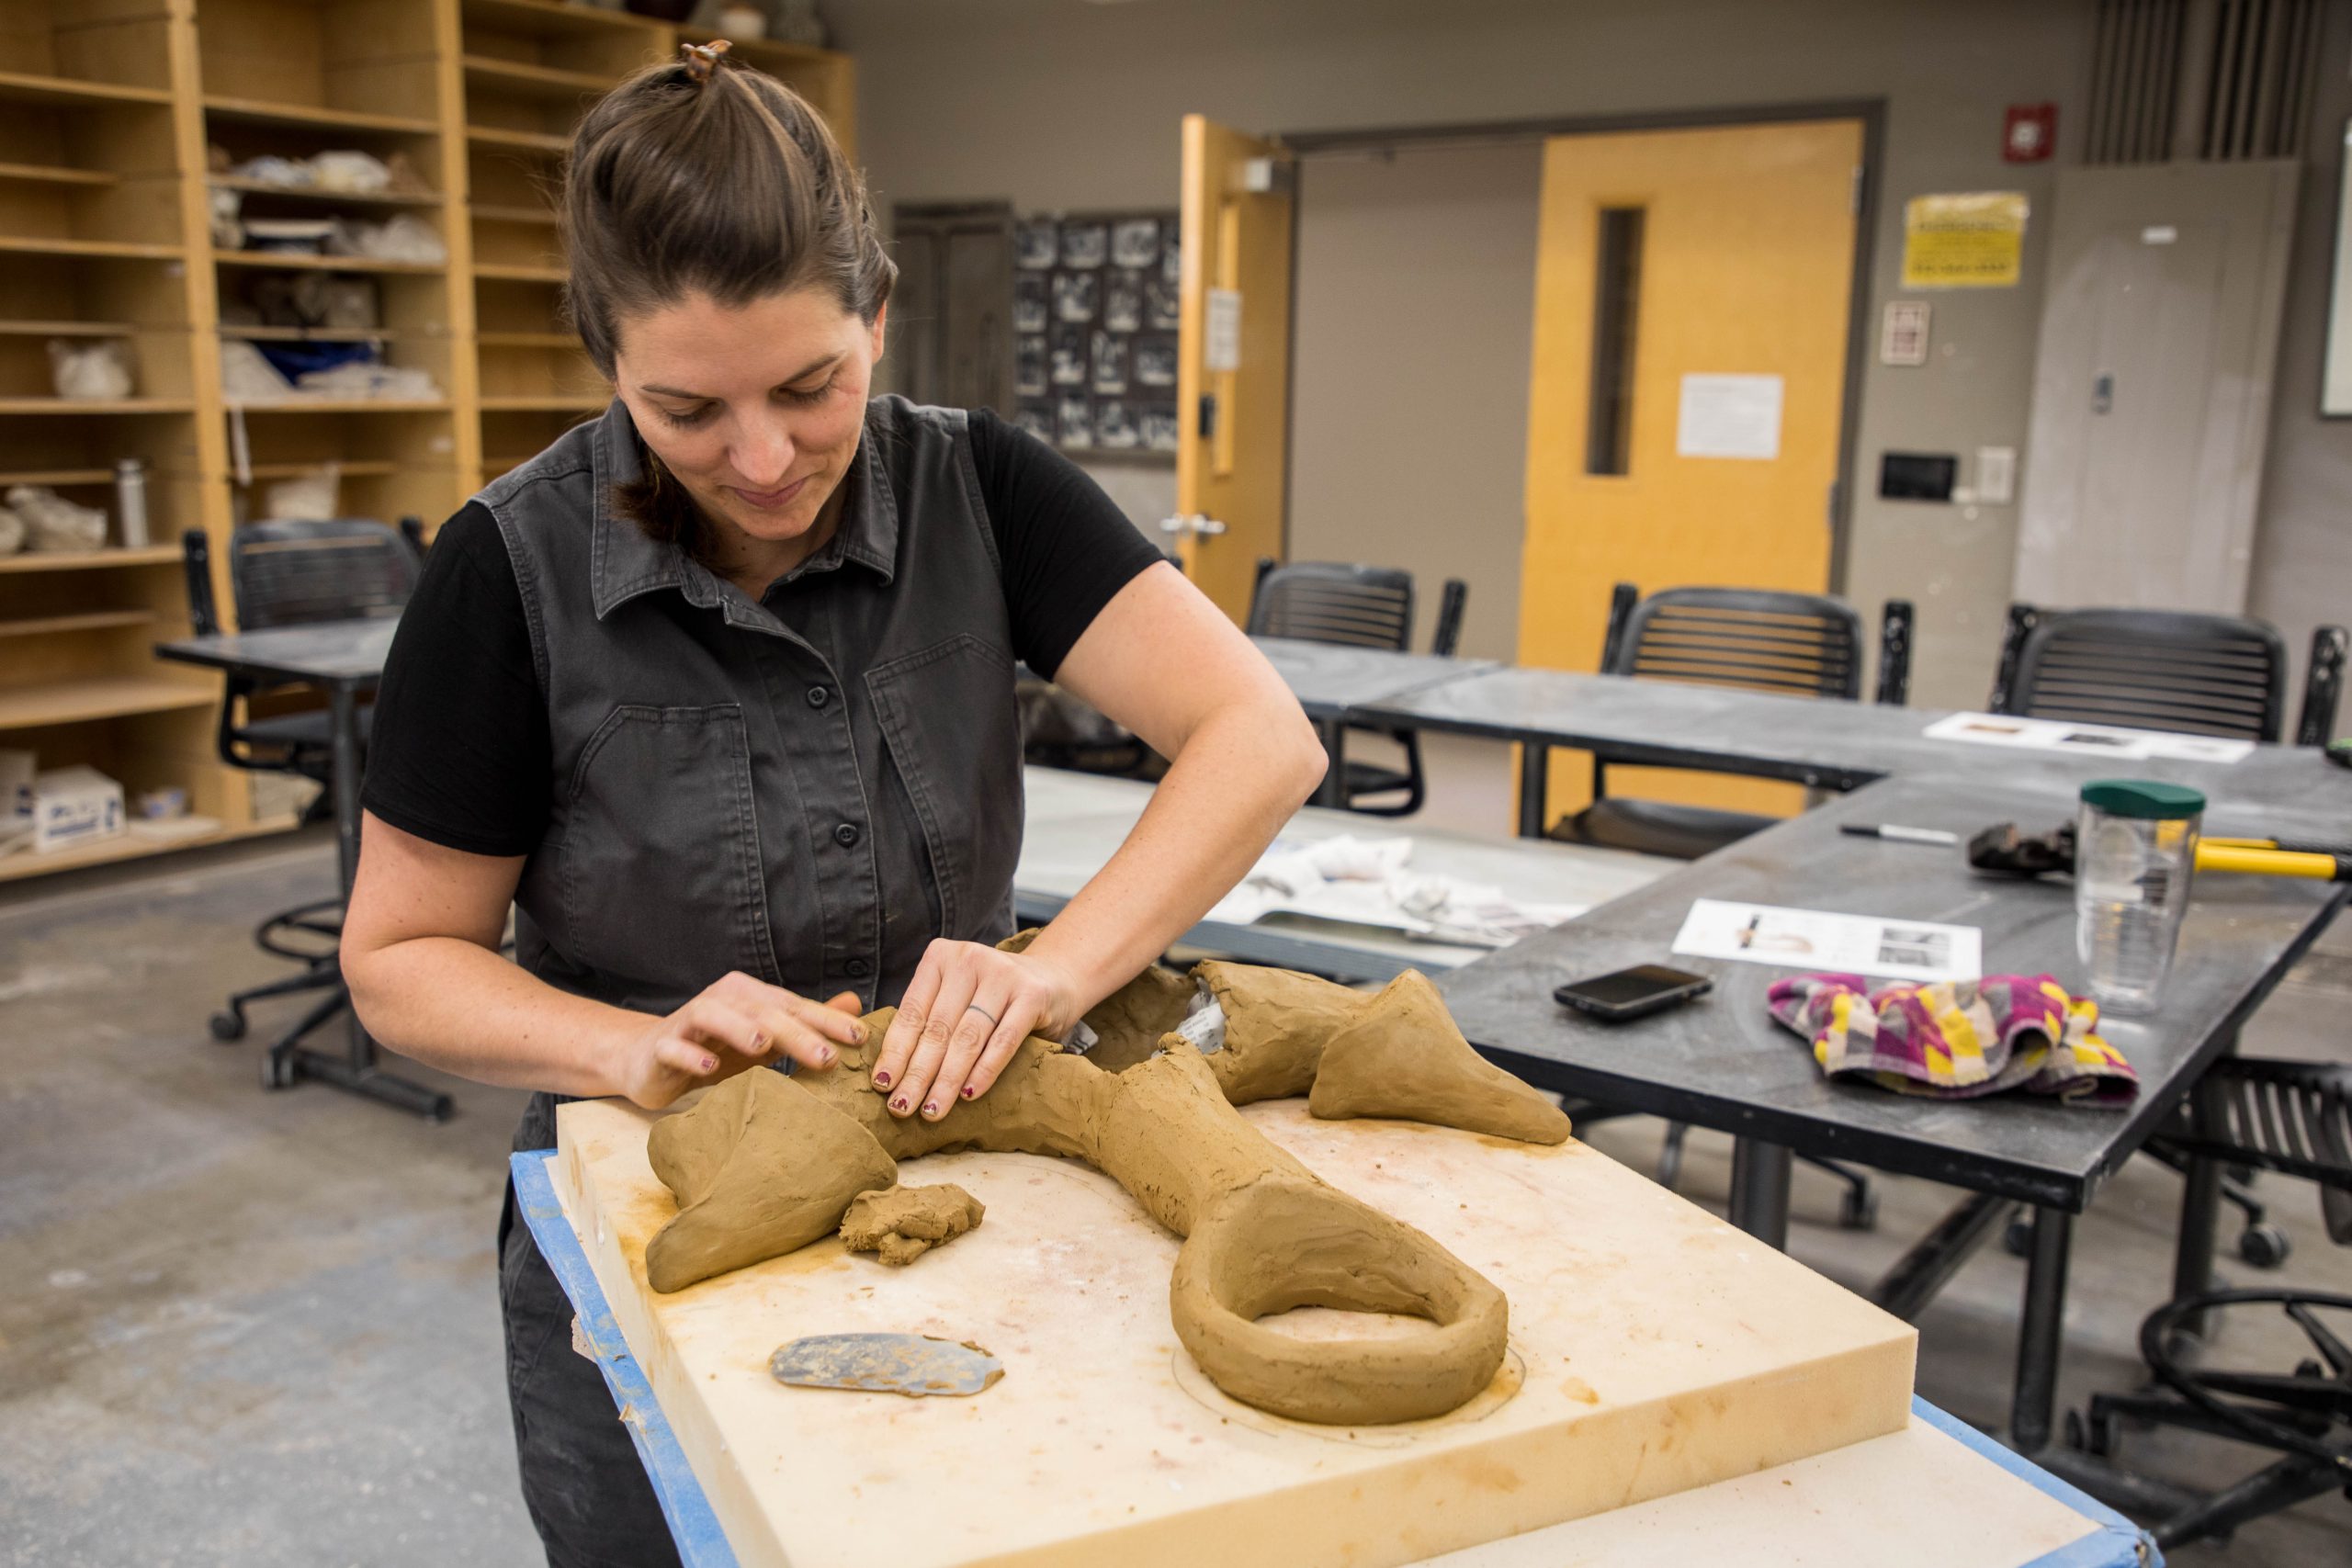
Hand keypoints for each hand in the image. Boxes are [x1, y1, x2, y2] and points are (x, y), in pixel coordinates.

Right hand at [613, 971, 865, 1109]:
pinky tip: (710, 1068)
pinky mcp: (662, 1045)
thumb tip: (856, 1003)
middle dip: (798, 1033)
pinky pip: (676, 1047)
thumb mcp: (766, 1038)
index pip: (795, 1007)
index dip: (827, 1021)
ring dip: (741, 1030)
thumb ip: (807, 1021)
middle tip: (828, 1058)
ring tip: (765, 1046)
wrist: (649, 1061)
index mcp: (751, 997)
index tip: (860, 1039)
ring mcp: (689, 1021)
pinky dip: (692, 1055)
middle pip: (763, 1012)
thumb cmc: (715, 1049)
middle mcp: (722, 1000)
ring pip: (716, 1017)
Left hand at [873, 939, 1078, 1119]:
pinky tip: (969, 1095)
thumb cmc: (993, 998)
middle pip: (937, 1028)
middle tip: (902, 1107)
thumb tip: (891, 1074)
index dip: (896, 1052)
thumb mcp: (957, 997)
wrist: (1054, 978)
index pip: (912, 1012)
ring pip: (967, 1038)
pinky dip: (984, 1071)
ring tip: (933, 1109)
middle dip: (917, 1073)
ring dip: (947, 1079)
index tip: (882, 1086)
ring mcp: (1002, 974)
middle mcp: (969, 959)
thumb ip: (931, 1020)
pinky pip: (1002, 1041)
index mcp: (941, 957)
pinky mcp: (1031, 994)